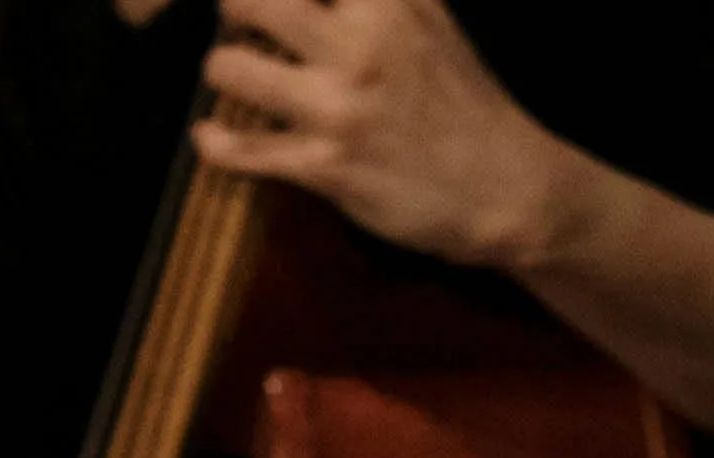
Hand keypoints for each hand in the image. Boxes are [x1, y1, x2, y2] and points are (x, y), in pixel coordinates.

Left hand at [195, 0, 582, 266]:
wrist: (503, 184)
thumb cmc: (461, 99)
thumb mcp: (426, 13)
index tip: (254, 1)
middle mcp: (358, 39)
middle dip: (230, 7)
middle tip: (236, 19)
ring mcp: (340, 105)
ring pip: (231, 68)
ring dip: (221, 70)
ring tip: (231, 76)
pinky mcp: (328, 166)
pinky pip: (244, 149)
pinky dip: (215, 143)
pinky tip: (210, 138)